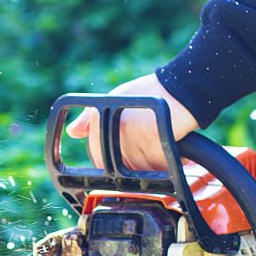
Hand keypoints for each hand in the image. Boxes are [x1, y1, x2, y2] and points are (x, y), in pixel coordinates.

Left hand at [65, 73, 198, 170]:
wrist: (184, 85)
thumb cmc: (152, 93)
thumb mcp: (117, 99)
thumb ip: (92, 117)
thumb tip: (72, 131)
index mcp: (100, 120)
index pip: (99, 158)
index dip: (115, 164)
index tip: (130, 161)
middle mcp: (112, 128)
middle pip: (120, 167)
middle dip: (137, 166)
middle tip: (153, 152)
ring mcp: (131, 135)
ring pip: (140, 170)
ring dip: (154, 165)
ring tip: (166, 147)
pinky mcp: (152, 140)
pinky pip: (158, 167)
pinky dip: (169, 163)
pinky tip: (176, 150)